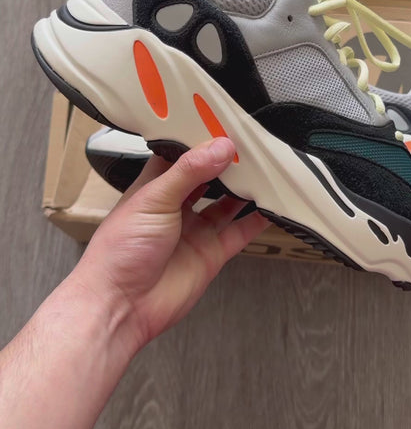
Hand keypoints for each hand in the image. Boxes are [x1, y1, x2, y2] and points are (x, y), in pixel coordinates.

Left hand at [74, 137, 268, 353]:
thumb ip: (189, 171)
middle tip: (254, 144)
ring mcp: (195, 230)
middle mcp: (176, 206)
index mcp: (155, 186)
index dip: (202, 139)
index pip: (182, 154)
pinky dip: (257, 221)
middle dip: (229, 162)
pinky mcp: (211, 254)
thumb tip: (221, 147)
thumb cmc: (119, 251)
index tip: (226, 123)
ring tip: (268, 169)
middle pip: (209, 176)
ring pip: (228, 203)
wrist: (121, 304)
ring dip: (246, 189)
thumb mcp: (153, 199)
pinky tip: (273, 207)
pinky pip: (240, 232)